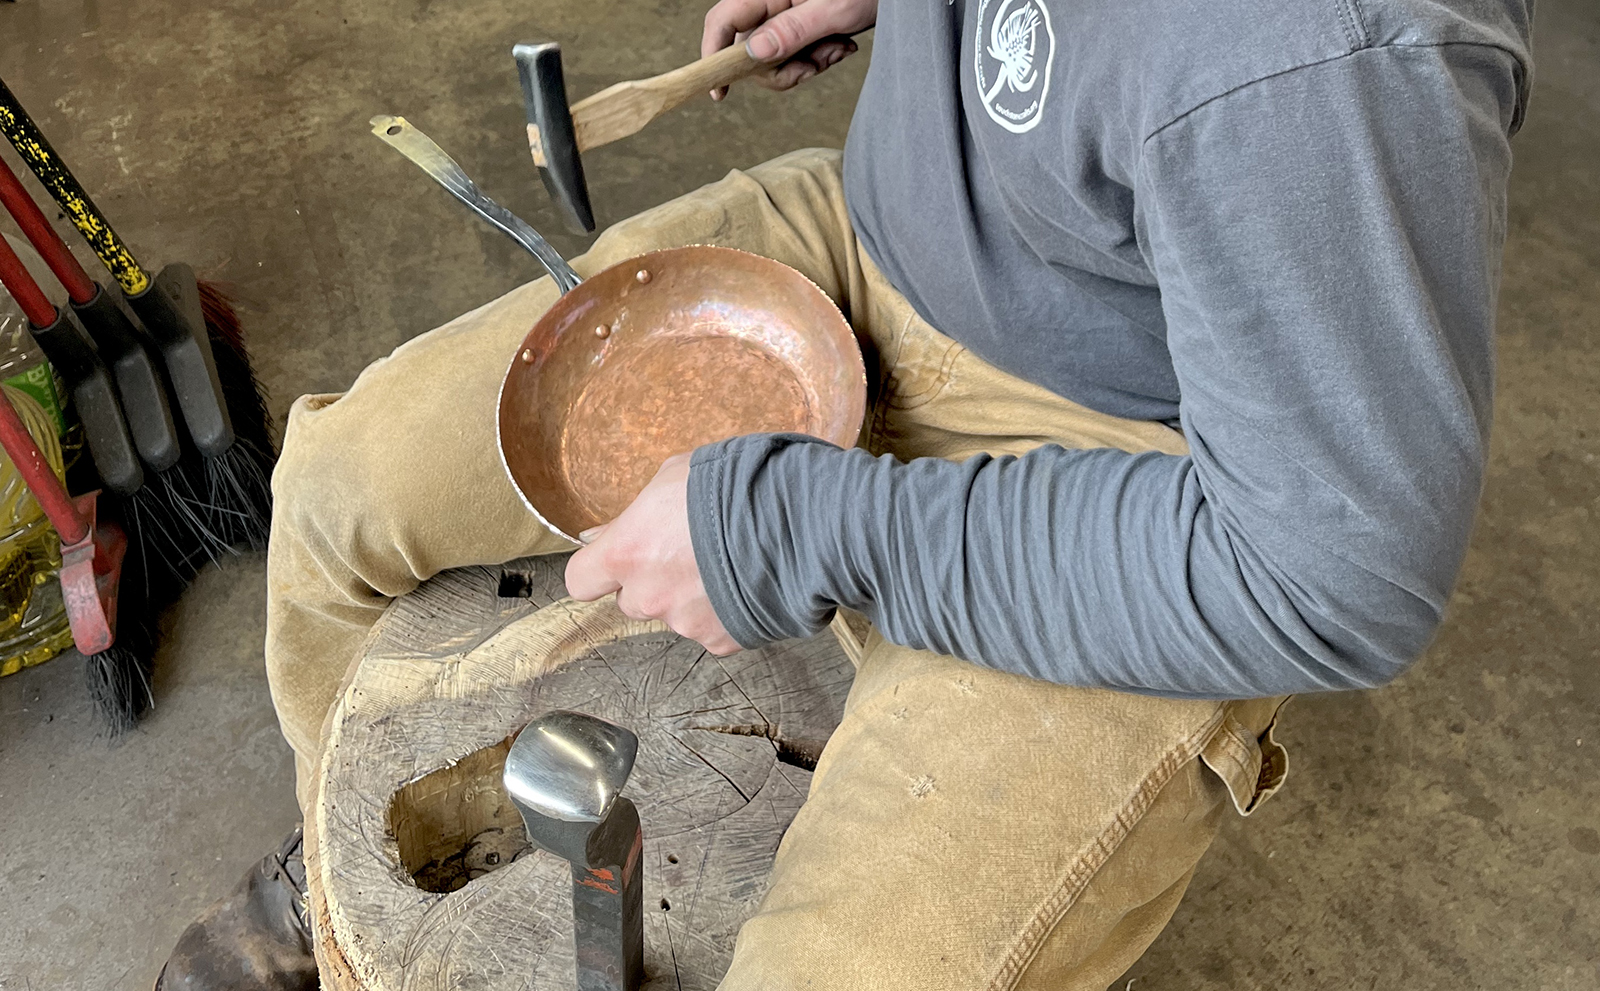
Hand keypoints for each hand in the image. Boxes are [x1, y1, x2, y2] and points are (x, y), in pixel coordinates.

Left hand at [565, 454, 740, 654]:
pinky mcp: (721, 640)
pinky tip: (744, 582)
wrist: (799, 519)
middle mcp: (649, 596)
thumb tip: (599, 535)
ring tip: (725, 563)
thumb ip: (631, 516)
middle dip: (651, 581)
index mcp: (627, 553)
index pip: (581, 580)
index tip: (610, 561)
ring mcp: (685, 623)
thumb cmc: (736, 487)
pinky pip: (711, 630)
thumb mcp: (672, 477)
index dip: (596, 570)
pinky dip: (722, 613)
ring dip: (689, 596)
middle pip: (631, 600)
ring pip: (674, 616)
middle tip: (685, 551)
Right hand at [702, 0, 878, 98]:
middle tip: (816, 65)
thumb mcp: (833, 10)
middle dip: (782, 69)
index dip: (714, 55)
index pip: (723, 22)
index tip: (719, 92)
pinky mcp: (802, 26)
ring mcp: (786, 15)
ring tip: (839, 49)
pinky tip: (842, 47)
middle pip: (748, 50)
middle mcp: (771, 2)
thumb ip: (792, 31)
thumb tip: (751, 54)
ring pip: (774, 58)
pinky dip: (818, 59)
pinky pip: (795, 54)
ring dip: (807, 65)